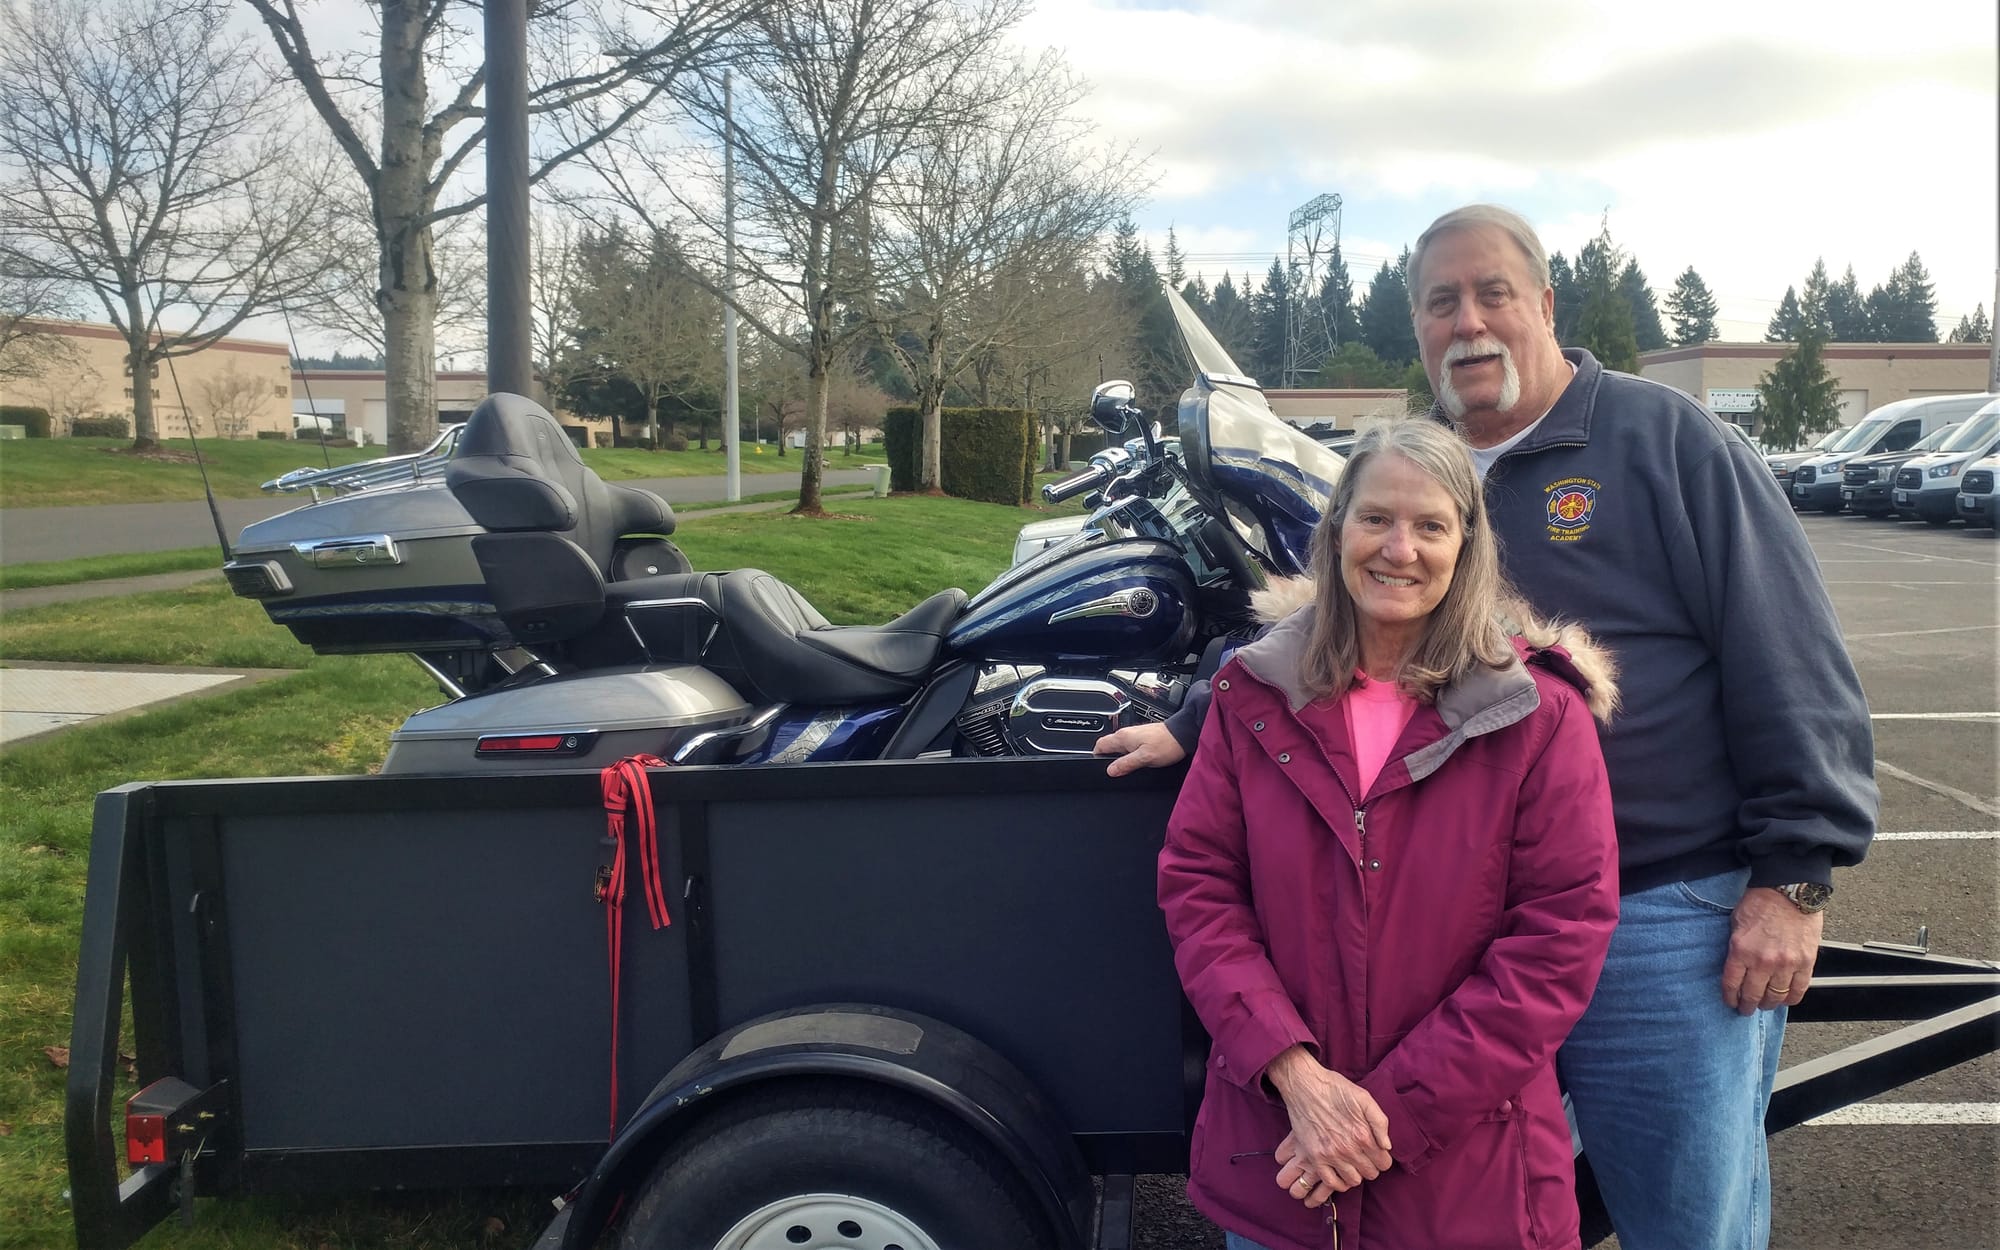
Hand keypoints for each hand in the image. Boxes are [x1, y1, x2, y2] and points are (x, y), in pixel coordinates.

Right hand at [1092, 721, 1184, 776]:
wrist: (1183, 734)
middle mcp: (1127, 733)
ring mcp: (1135, 734)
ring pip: (1120, 746)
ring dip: (1120, 757)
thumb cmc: (1167, 744)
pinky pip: (1130, 746)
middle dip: (1109, 758)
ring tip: (1128, 767)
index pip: (1100, 744)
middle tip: (1116, 771)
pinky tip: (1137, 761)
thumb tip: (1111, 770)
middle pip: (1109, 746)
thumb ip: (1126, 764)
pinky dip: (1130, 754)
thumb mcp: (1144, 758)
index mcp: (1123, 737)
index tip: (1100, 767)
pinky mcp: (1144, 737)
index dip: (1096, 756)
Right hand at [1265, 1046, 1392, 1203]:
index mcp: (1363, 1135)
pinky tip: (1340, 1171)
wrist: (1305, 1086)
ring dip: (1356, 1174)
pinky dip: (1338, 1182)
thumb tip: (1387, 1146)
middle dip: (1370, 1166)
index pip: (1384, 1163)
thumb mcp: (1365, 1098)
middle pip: (1370, 1173)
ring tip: (1352, 1162)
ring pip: (1353, 1181)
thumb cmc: (1336, 1089)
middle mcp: (1348, 1149)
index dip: (1382, 1158)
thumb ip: (1381, 1122)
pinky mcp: (1315, 1157)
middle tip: (1364, 1156)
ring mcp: (1330, 1155)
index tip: (1376, 1152)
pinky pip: (1331, 1183)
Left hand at [1721, 887, 1823, 1014]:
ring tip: (1765, 1004)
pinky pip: (1798, 990)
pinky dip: (1791, 999)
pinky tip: (1785, 999)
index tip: (1731, 1002)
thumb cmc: (1760, 902)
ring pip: (1776, 996)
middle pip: (1753, 995)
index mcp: (1741, 950)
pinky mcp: (1805, 963)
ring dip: (1769, 1004)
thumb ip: (1736, 948)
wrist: (1789, 891)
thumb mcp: (1735, 924)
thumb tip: (1736, 968)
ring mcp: (1786, 964)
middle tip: (1747, 1009)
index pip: (1732, 984)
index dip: (1730, 998)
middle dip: (1748, 1005)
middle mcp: (1763, 961)